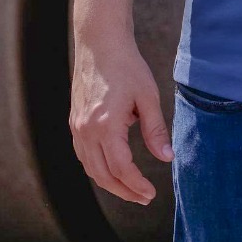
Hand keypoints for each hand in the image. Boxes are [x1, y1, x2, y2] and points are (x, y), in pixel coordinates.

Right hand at [69, 24, 171, 205]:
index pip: (121, 168)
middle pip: (103, 174)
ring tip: (131, 189)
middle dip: (124, 191)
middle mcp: (86, 130)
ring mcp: (77, 127)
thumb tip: (167, 157)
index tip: (151, 194)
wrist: (100, 43)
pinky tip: (112, 171)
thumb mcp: (148, 96)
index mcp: (105, 125)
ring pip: (91, 168)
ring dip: (110, 183)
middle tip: (144, 198)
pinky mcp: (75, 122)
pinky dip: (97, 168)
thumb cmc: (127, 66)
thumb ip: (155, 130)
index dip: (136, 185)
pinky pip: (83, 155)